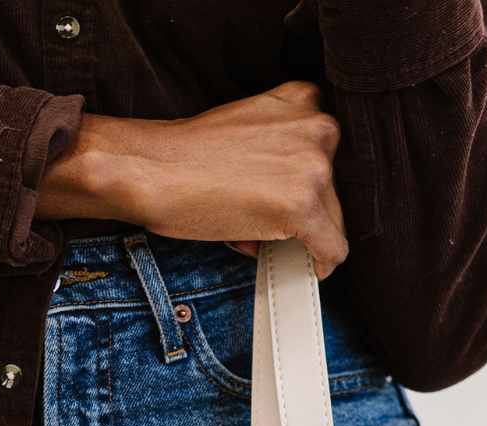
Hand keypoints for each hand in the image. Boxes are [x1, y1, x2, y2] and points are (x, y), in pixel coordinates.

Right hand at [36, 82, 347, 278]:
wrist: (152, 169)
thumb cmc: (190, 156)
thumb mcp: (251, 131)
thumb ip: (287, 152)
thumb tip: (309, 205)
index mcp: (304, 100)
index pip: (330, 156)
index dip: (304, 183)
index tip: (282, 195)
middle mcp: (317, 126)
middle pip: (335, 192)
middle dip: (302, 211)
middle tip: (258, 214)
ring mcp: (313, 166)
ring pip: (334, 223)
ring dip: (300, 235)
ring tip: (256, 227)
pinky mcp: (304, 206)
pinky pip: (332, 251)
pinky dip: (319, 264)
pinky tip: (299, 262)